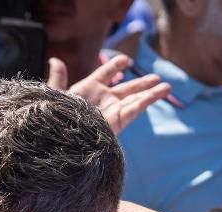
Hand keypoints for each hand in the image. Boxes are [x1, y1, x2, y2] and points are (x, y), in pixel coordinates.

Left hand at [49, 56, 171, 135]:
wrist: (62, 141)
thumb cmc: (55, 119)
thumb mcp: (55, 95)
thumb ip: (58, 79)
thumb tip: (55, 60)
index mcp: (87, 90)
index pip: (103, 74)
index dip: (114, 67)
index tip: (125, 60)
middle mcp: (103, 101)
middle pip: (126, 89)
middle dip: (141, 83)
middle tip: (156, 77)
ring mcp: (112, 111)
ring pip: (136, 99)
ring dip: (150, 92)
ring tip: (166, 86)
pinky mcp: (119, 121)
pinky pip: (136, 108)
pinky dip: (148, 100)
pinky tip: (159, 92)